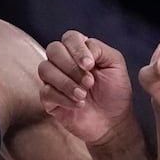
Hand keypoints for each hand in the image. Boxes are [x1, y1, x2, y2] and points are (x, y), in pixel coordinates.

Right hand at [39, 31, 134, 145]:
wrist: (113, 122)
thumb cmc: (115, 92)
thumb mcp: (115, 65)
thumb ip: (100, 49)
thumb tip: (83, 46)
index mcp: (80, 51)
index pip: (69, 38)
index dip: (77, 49)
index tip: (90, 65)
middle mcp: (63, 62)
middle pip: (53, 50)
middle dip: (71, 66)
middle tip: (89, 82)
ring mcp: (54, 80)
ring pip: (45, 69)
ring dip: (66, 82)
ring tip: (83, 95)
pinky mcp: (49, 99)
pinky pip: (45, 92)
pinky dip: (63, 98)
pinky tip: (79, 104)